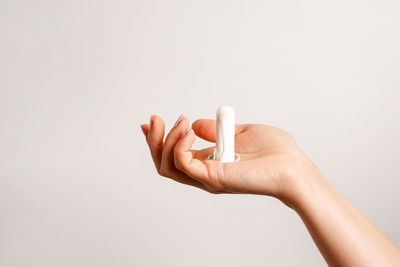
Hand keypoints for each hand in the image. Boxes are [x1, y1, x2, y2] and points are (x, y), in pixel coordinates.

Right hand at [140, 114, 322, 204]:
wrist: (293, 166)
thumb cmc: (274, 151)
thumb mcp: (240, 132)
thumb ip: (216, 131)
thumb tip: (195, 125)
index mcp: (209, 163)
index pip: (173, 157)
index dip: (158, 140)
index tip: (150, 122)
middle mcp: (203, 173)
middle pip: (163, 163)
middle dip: (153, 140)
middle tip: (154, 119)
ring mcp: (206, 178)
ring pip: (166, 166)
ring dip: (165, 140)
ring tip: (180, 122)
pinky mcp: (211, 178)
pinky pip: (182, 163)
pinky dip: (178, 145)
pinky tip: (188, 130)